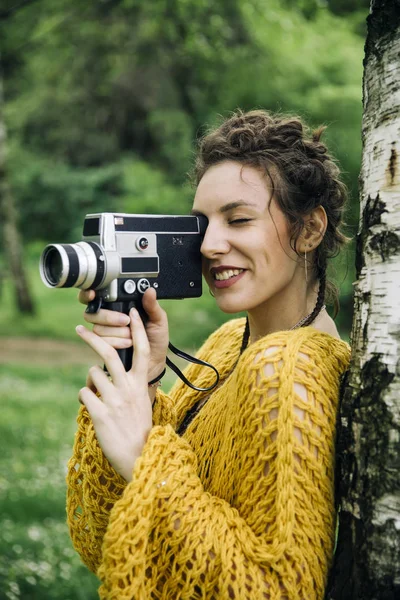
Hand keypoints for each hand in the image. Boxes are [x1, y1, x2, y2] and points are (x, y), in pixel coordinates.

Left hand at [76, 307, 151, 481]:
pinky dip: (85, 398)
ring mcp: (114, 399)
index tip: (132, 312)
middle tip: (81, 329)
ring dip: (91, 380)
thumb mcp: (142, 402)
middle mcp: (128, 387)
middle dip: (92, 338)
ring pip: (92, 373)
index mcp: (141, 384)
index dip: (137, 328)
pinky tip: (92, 407)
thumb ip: (130, 385)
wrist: (141, 457)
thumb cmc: (141, 430)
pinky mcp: (100, 413)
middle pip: (109, 353)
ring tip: (97, 394)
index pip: (141, 349)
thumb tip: (109, 372)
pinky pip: (84, 393)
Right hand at [79, 287, 167, 380]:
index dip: (89, 294)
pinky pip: (100, 343)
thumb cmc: (156, 339)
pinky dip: (115, 343)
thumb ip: (152, 306)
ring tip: (131, 337)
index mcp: (120, 307)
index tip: (93, 295)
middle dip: (109, 317)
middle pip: (94, 313)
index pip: (97, 296)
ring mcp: (104, 334)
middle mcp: (109, 319)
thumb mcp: (158, 320)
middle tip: (126, 321)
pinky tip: (127, 344)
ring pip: (97, 328)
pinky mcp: (103, 348)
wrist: (154, 363)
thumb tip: (149, 290)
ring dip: (116, 333)